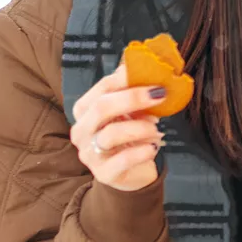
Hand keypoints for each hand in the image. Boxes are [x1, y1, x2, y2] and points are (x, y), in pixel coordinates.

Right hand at [69, 65, 165, 191]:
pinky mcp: (103, 174)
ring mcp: (89, 154)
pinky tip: (153, 147)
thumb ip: (133, 93)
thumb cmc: (129, 137)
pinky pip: (123, 160)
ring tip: (157, 129)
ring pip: (111, 134)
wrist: (131, 173)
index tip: (153, 78)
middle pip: (102, 108)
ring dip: (140, 128)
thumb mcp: (130, 113)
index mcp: (85, 110)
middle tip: (160, 96)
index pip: (102, 88)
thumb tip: (147, 67)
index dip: (127, 80)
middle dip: (133, 99)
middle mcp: (81, 131)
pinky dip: (142, 151)